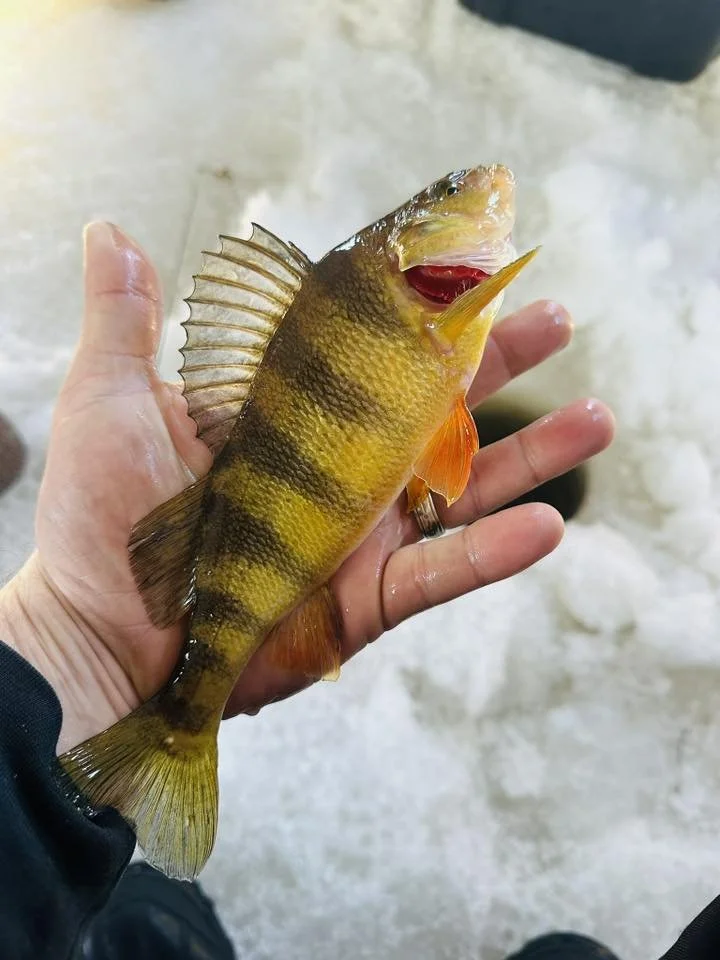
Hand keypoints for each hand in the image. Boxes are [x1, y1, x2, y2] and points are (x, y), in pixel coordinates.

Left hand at [0, 223, 613, 749]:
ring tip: (595, 417)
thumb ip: (125, 319)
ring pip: (463, 487)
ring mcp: (359, 531)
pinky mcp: (367, 598)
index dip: (422, 310)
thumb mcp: (110, 402)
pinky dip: (494, 553)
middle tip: (554, 319)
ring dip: (532, 454)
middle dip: (499, 363)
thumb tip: (111, 231)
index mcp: (290, 414)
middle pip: (435, 406)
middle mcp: (335, 466)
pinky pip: (443, 573)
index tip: (471, 264)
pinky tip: (550, 524)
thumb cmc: (101, 519)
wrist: (100, 635)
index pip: (370, 350)